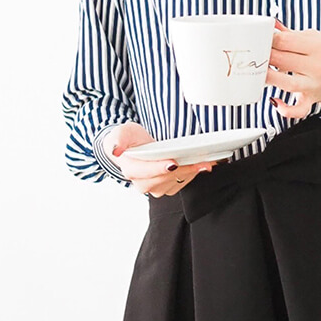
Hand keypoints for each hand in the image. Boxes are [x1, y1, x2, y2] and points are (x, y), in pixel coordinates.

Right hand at [101, 121, 224, 197]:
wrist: (135, 146)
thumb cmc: (129, 139)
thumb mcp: (121, 133)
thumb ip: (118, 139)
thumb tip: (115, 149)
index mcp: (131, 169)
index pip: (146, 172)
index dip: (159, 168)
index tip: (173, 163)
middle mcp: (142, 182)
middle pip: (164, 179)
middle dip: (183, 170)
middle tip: (200, 161)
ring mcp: (155, 186)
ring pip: (175, 183)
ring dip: (192, 173)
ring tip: (206, 162)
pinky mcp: (166, 187)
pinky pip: (182, 183)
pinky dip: (193, 174)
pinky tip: (202, 165)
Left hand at [266, 18, 320, 119]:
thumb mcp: (316, 38)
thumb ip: (292, 34)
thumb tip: (271, 25)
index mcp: (317, 47)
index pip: (285, 41)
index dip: (267, 39)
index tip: (259, 38)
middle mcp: (316, 66)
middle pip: (282, 60)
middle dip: (264, 56)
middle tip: (253, 54)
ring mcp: (313, 85)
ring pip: (286, 83)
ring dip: (269, 78)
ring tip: (258, 72)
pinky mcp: (311, 100)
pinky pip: (298, 109)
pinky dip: (286, 109)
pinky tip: (275, 101)